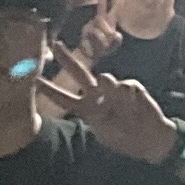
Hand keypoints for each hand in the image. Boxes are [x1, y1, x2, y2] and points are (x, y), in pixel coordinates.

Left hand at [40, 45, 183, 164]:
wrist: (149, 139)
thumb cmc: (123, 137)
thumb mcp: (104, 130)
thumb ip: (99, 108)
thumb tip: (103, 81)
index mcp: (87, 109)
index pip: (64, 98)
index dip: (50, 90)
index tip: (34, 80)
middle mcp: (98, 96)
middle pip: (79, 74)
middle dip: (67, 59)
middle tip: (55, 45)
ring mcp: (114, 90)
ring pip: (106, 79)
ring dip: (110, 88)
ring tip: (120, 105)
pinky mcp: (131, 86)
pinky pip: (126, 86)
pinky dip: (129, 98)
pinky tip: (135, 108)